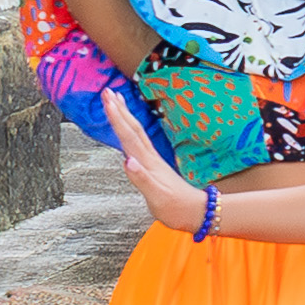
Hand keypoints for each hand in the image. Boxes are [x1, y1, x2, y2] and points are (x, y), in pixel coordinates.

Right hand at [107, 95, 210, 231]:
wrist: (196, 213)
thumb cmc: (176, 208)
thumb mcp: (157, 197)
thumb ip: (142, 179)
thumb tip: (128, 161)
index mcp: (147, 163)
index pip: (129, 136)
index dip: (117, 119)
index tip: (108, 101)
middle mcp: (149, 158)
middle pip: (132, 129)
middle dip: (119, 110)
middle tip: (107, 91)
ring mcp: (153, 161)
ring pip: (136, 133)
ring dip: (125, 116)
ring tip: (116, 100)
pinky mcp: (154, 166)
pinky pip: (139, 143)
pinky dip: (131, 132)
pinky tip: (127, 130)